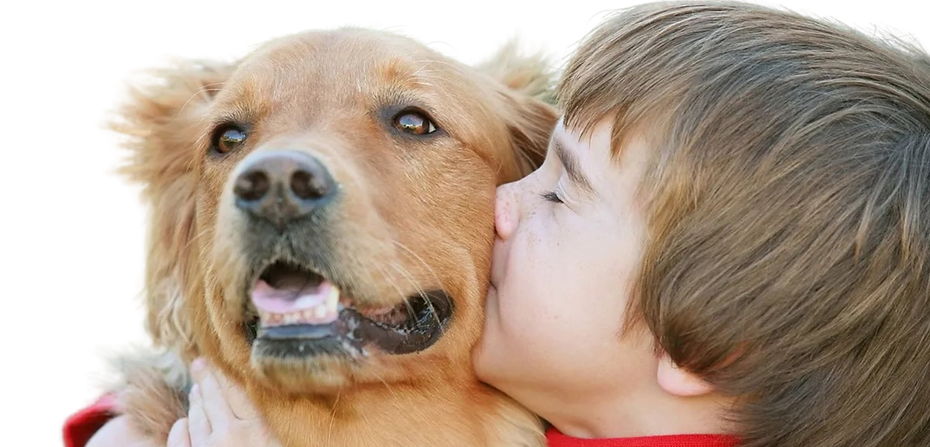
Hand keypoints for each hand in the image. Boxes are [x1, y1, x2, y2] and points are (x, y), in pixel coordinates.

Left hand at [167, 358, 281, 446]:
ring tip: (196, 390)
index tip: (218, 358)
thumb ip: (269, 424)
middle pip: (214, 398)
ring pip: (196, 416)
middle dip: (206, 377)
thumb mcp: (278, 441)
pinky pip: (180, 437)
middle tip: (199, 363)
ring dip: (196, 401)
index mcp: (258, 428)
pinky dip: (181, 427)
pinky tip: (184, 422)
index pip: (236, 390)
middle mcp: (230, 435)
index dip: (224, 372)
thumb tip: (265, 405)